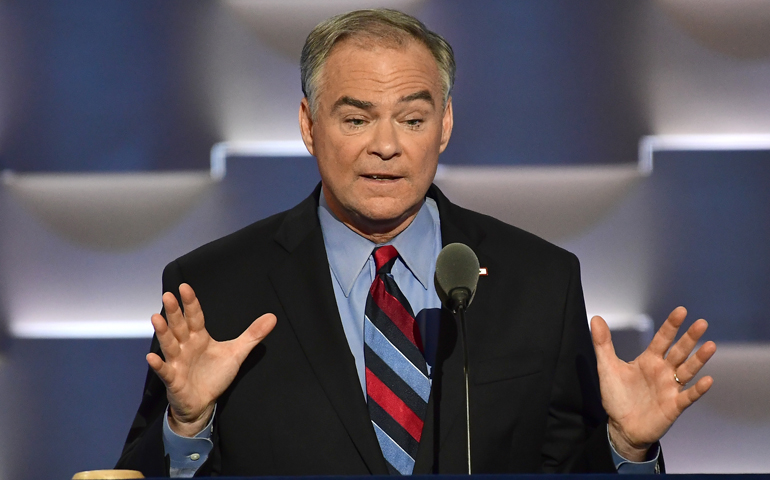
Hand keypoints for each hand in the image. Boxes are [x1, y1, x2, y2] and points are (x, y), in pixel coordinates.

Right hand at [146, 283, 276, 436]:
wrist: (203, 403)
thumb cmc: (215, 375)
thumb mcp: (237, 353)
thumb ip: (252, 335)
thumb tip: (272, 317)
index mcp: (199, 337)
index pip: (195, 317)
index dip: (191, 303)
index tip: (185, 287)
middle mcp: (185, 347)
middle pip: (179, 326)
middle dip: (174, 312)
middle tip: (168, 295)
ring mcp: (177, 363)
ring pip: (169, 345)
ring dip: (162, 332)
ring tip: (156, 318)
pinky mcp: (174, 380)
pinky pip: (165, 371)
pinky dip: (159, 365)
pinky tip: (152, 357)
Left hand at [591, 307, 715, 460]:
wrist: (620, 426)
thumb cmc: (617, 396)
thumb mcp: (607, 367)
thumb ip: (603, 343)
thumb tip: (596, 318)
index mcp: (649, 360)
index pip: (662, 339)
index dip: (671, 326)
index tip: (681, 311)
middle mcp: (663, 371)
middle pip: (679, 351)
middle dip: (690, 338)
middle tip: (701, 323)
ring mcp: (670, 388)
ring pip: (688, 370)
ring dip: (699, 359)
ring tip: (710, 345)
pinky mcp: (673, 406)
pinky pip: (688, 396)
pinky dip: (698, 389)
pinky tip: (708, 380)